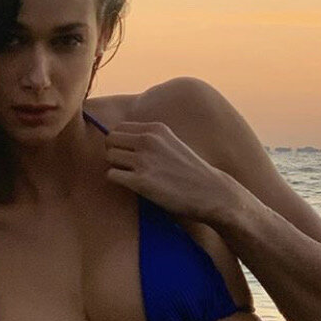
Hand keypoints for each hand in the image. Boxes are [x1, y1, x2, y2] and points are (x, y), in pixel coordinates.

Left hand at [103, 120, 237, 221]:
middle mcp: (148, 140)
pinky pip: (112, 175)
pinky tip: (132, 186)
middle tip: (126, 167)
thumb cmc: (190, 171)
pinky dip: (118, 181)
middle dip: (113, 153)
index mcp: (155, 129)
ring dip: (116, 167)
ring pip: (109, 157)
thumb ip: (150, 139)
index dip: (119, 142)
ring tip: (132, 176)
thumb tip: (120, 141)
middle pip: (109, 140)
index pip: (118, 128)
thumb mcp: (171, 144)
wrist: (211, 192)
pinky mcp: (141, 181)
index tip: (127, 154)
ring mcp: (144, 160)